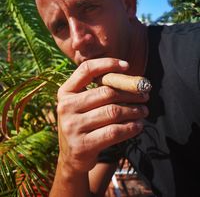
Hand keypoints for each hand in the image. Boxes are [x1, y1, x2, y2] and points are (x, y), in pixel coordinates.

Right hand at [57, 58, 148, 172]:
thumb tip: (130, 80)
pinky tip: (138, 125)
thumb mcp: (82, 104)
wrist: (71, 156)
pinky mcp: (83, 145)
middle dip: (130, 93)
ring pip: (112, 112)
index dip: (108, 64)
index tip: (127, 66)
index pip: (86, 69)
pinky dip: (130, 127)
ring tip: (143, 110)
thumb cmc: (83, 122)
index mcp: (66, 92)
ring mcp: (72, 126)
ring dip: (134, 110)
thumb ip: (98, 90)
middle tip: (144, 95)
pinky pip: (113, 132)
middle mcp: (66, 106)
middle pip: (106, 92)